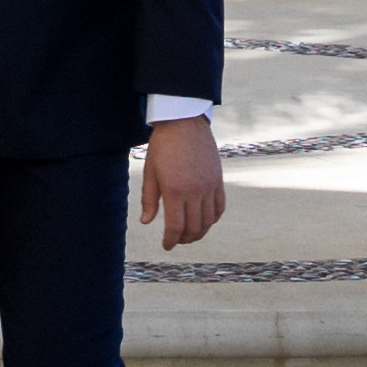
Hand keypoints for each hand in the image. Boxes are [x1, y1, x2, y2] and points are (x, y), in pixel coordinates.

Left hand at [138, 117, 227, 252]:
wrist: (184, 121)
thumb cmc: (163, 145)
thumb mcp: (150, 171)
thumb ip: (149, 199)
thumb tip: (147, 221)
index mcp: (175, 190)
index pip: (176, 227)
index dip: (171, 241)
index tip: (166, 245)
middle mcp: (195, 191)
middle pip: (194, 228)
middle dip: (184, 239)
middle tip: (176, 240)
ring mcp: (209, 186)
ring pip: (208, 221)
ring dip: (199, 232)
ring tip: (190, 233)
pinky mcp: (218, 179)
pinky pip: (219, 207)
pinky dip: (213, 218)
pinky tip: (205, 220)